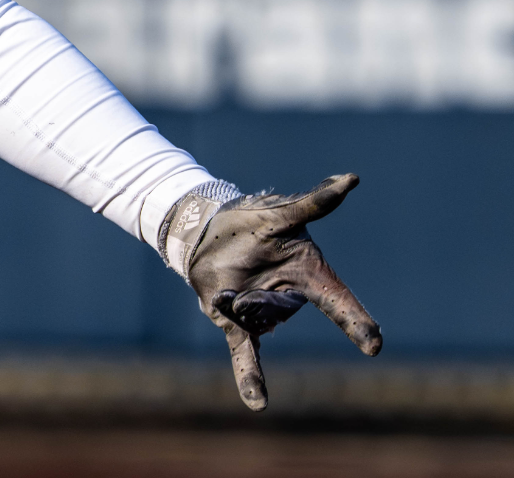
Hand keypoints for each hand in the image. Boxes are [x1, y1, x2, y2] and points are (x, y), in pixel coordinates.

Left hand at [181, 174, 381, 410]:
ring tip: (227, 284)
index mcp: (311, 275)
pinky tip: (258, 403)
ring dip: (237, 302)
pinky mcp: (235, 322)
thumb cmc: (254, 222)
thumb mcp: (282, 212)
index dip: (356, 322)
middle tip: (242, 272)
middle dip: (259, 296)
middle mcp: (292, 299)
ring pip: (257, 320)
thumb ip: (312, 204)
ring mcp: (264, 313)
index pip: (339, 302)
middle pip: (282, 310)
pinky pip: (246, 353)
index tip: (374, 346)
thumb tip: (351, 179)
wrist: (209, 232)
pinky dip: (251, 377)